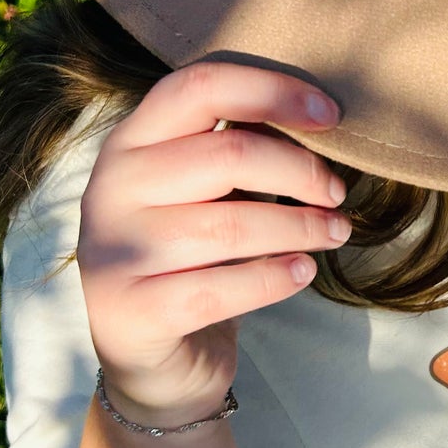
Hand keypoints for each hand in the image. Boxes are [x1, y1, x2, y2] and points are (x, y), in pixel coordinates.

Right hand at [76, 59, 348, 428]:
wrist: (151, 360)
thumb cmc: (193, 259)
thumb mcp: (205, 195)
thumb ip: (239, 151)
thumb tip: (317, 116)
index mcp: (130, 142)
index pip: (198, 86)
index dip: (271, 90)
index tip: (330, 114)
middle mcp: (111, 188)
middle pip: (228, 155)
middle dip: (301, 172)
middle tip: (336, 193)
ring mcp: (114, 250)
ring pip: (232, 225)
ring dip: (301, 227)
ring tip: (335, 232)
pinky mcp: (132, 311)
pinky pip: (221, 288)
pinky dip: (275, 277)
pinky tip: (303, 271)